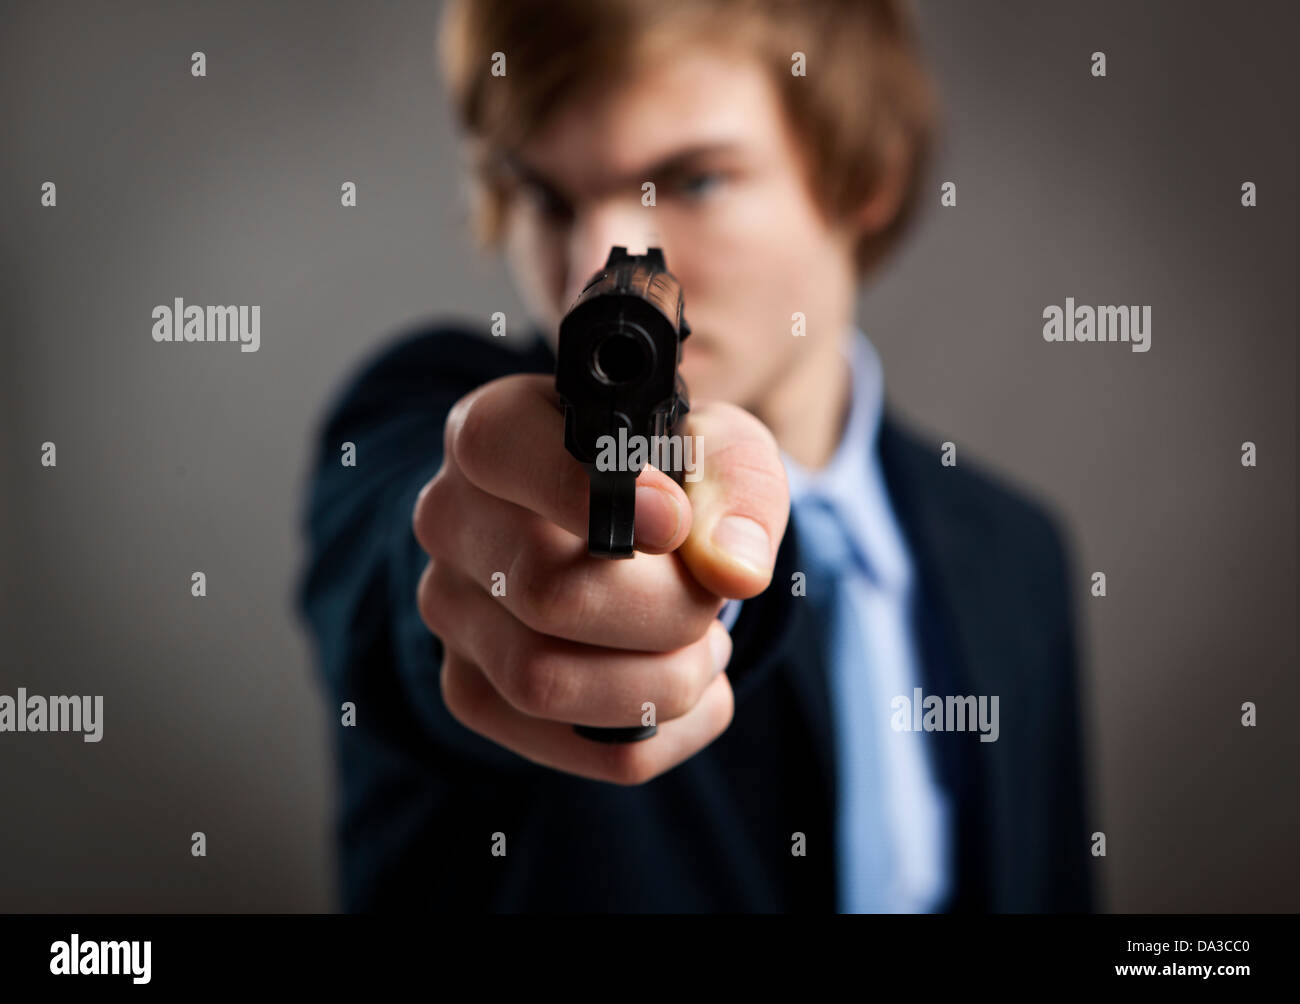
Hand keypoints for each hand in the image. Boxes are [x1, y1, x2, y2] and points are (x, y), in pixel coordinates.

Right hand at [412, 373, 788, 783]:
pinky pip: (575, 748)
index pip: (498, 450)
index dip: (592, 496)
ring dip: (666, 679)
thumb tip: (733, 570)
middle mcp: (450, 518)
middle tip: (712, 595)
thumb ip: (736, 489)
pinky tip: (693, 689)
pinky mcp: (474, 692)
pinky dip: (664, 733)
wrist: (642, 532)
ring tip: (704, 642)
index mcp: (492, 430)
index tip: (674, 522)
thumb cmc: (672, 473)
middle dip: (667, 609)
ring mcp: (452, 612)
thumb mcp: (718, 447)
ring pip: (546, 682)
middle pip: (546, 591)